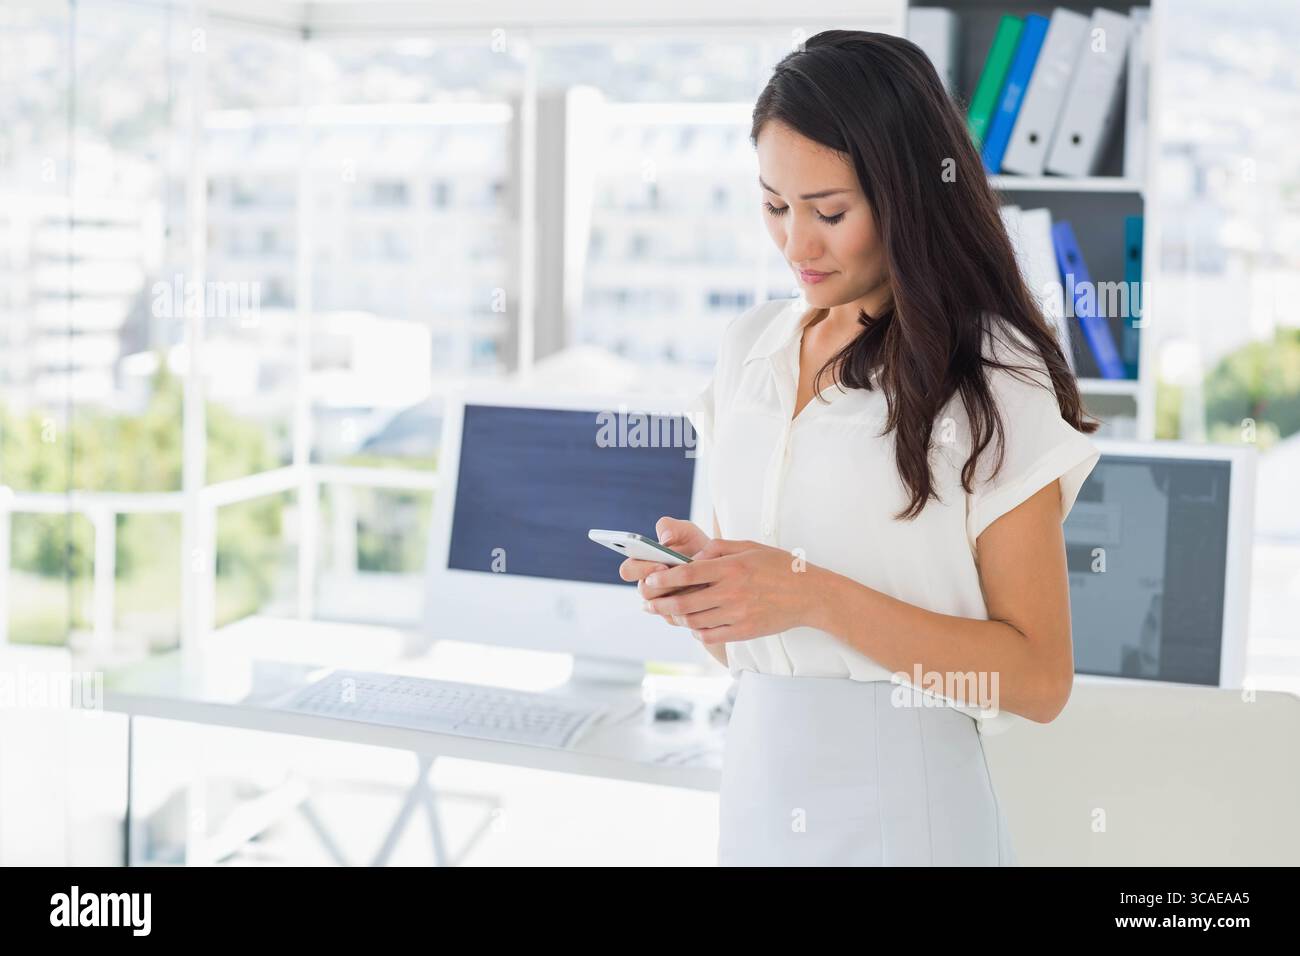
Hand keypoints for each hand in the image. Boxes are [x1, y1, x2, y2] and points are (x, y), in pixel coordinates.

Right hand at [618, 516, 711, 629]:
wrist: (719, 568)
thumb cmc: (697, 547)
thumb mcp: (686, 532)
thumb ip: (672, 528)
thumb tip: (665, 539)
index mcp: (643, 564)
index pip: (628, 570)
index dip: (641, 569)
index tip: (661, 564)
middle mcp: (649, 585)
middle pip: (644, 592)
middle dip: (662, 585)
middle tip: (682, 579)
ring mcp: (661, 603)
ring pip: (660, 607)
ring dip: (679, 596)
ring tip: (699, 586)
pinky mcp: (675, 616)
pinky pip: (676, 618)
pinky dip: (690, 609)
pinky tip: (704, 597)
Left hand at [640, 537, 825, 643]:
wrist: (809, 595)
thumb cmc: (779, 567)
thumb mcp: (750, 547)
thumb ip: (719, 549)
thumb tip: (694, 557)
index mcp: (732, 568)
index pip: (688, 574)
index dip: (664, 578)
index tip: (651, 580)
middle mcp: (732, 592)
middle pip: (684, 601)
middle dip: (660, 603)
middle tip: (648, 603)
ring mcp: (738, 614)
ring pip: (694, 621)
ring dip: (676, 618)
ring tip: (668, 613)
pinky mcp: (744, 632)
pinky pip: (711, 635)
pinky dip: (697, 631)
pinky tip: (694, 625)